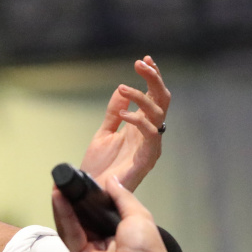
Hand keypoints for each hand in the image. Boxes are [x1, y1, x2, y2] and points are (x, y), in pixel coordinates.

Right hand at [53, 175, 179, 251]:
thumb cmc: (146, 248)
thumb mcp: (137, 215)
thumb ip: (122, 197)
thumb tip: (110, 179)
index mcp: (114, 232)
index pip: (94, 213)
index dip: (85, 198)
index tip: (78, 182)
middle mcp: (99, 241)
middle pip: (79, 218)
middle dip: (70, 200)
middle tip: (63, 182)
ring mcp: (87, 250)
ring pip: (71, 225)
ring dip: (63, 206)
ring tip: (58, 187)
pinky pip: (70, 234)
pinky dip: (64, 216)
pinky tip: (60, 200)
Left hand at [80, 57, 170, 191]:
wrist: (90, 192)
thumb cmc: (99, 167)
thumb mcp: (103, 133)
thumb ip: (113, 112)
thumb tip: (121, 89)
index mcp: (140, 126)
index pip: (153, 96)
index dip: (151, 77)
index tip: (144, 59)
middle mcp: (148, 133)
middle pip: (161, 99)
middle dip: (154, 78)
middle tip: (141, 64)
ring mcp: (150, 145)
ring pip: (158, 112)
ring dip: (141, 96)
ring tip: (124, 87)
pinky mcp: (147, 159)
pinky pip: (150, 134)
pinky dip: (139, 120)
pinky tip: (124, 114)